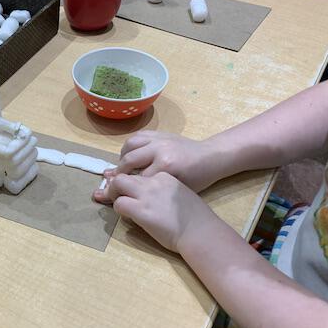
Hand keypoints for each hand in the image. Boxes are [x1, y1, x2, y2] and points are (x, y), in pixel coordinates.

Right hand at [94, 131, 225, 202]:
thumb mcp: (175, 188)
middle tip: (117, 182)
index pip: (136, 179)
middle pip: (128, 161)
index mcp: (166, 166)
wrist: (211, 157)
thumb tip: (125, 193)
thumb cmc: (196, 179)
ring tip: (124, 167)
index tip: (119, 195)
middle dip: (120, 173)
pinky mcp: (159, 133)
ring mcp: (159, 139)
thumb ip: (150, 189)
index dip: (126, 188)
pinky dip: (130, 147)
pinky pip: (137, 137)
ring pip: (129, 145)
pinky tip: (131, 155)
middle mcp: (159, 150)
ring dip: (122, 157)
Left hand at [106, 172, 221, 252]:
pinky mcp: (141, 210)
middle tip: (112, 194)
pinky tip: (127, 215)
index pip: (140, 173)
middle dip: (115, 184)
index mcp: (165, 176)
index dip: (131, 182)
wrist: (201, 231)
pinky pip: (119, 204)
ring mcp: (147, 194)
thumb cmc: (195, 217)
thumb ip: (163, 191)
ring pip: (118, 185)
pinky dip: (118, 209)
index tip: (127, 189)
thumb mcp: (179, 194)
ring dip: (114, 195)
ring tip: (118, 204)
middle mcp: (155, 181)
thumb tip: (147, 196)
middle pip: (125, 175)